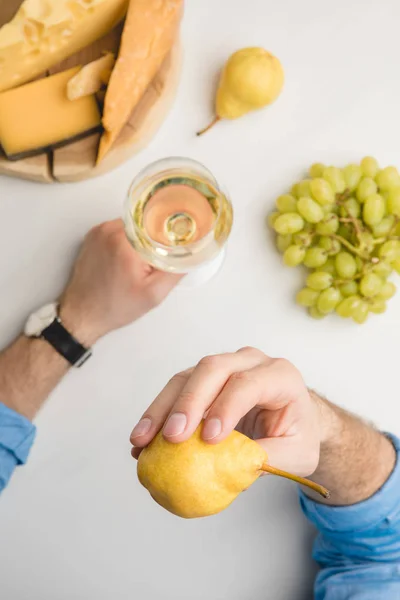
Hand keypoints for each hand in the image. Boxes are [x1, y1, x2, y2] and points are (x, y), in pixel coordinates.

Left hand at [59, 219, 181, 345]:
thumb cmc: (113, 307)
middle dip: (155, 240)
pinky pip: (119, 231)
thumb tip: (190, 255)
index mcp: (125, 242)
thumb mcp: (153, 295)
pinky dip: (127, 242)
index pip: (159, 223)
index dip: (170, 234)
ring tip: (140, 264)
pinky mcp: (93, 236)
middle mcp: (109, 231)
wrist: (83, 314)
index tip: (175, 246)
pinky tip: (128, 261)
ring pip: (133, 227)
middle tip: (156, 262)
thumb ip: (175, 271)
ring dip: (141, 241)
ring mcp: (99, 232)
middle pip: (146, 224)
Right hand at [130, 347, 321, 476]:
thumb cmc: (297, 433)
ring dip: (162, 408)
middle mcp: (250, 362)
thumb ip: (273, 458)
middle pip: (213, 369)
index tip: (210, 438)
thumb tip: (237, 468)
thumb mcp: (299, 453)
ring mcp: (224, 366)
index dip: (227, 407)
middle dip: (189, 402)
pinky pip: (175, 390)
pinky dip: (157, 415)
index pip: (249, 383)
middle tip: (172, 437)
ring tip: (142, 440)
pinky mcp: (203, 379)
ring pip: (186, 376)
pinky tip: (143, 441)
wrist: (290, 418)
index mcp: (280, 375)